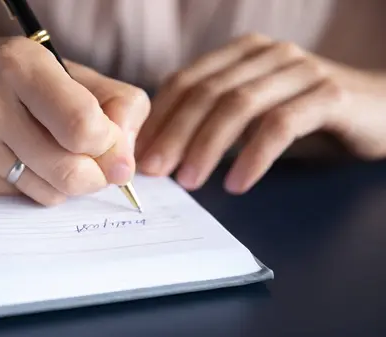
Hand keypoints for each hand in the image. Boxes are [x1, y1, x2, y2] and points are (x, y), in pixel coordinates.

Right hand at [0, 37, 148, 204]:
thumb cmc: (15, 74)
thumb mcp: (70, 71)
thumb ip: (116, 106)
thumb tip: (125, 165)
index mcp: (20, 65)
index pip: (83, 126)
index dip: (109, 145)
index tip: (110, 143)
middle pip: (70, 172)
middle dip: (96, 175)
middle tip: (95, 162)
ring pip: (49, 193)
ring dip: (67, 181)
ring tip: (55, 152)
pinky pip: (21, 198)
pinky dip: (36, 184)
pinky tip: (21, 157)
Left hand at [136, 33, 385, 193]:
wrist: (379, 109)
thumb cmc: (305, 114)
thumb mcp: (252, 111)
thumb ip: (213, 119)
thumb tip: (159, 150)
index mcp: (241, 53)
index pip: (185, 81)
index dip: (158, 118)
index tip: (138, 153)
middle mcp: (267, 54)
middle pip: (206, 92)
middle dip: (174, 134)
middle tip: (155, 171)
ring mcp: (299, 70)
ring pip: (238, 106)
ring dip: (207, 147)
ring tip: (189, 182)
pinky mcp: (328, 94)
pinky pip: (281, 125)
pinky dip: (253, 156)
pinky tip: (238, 184)